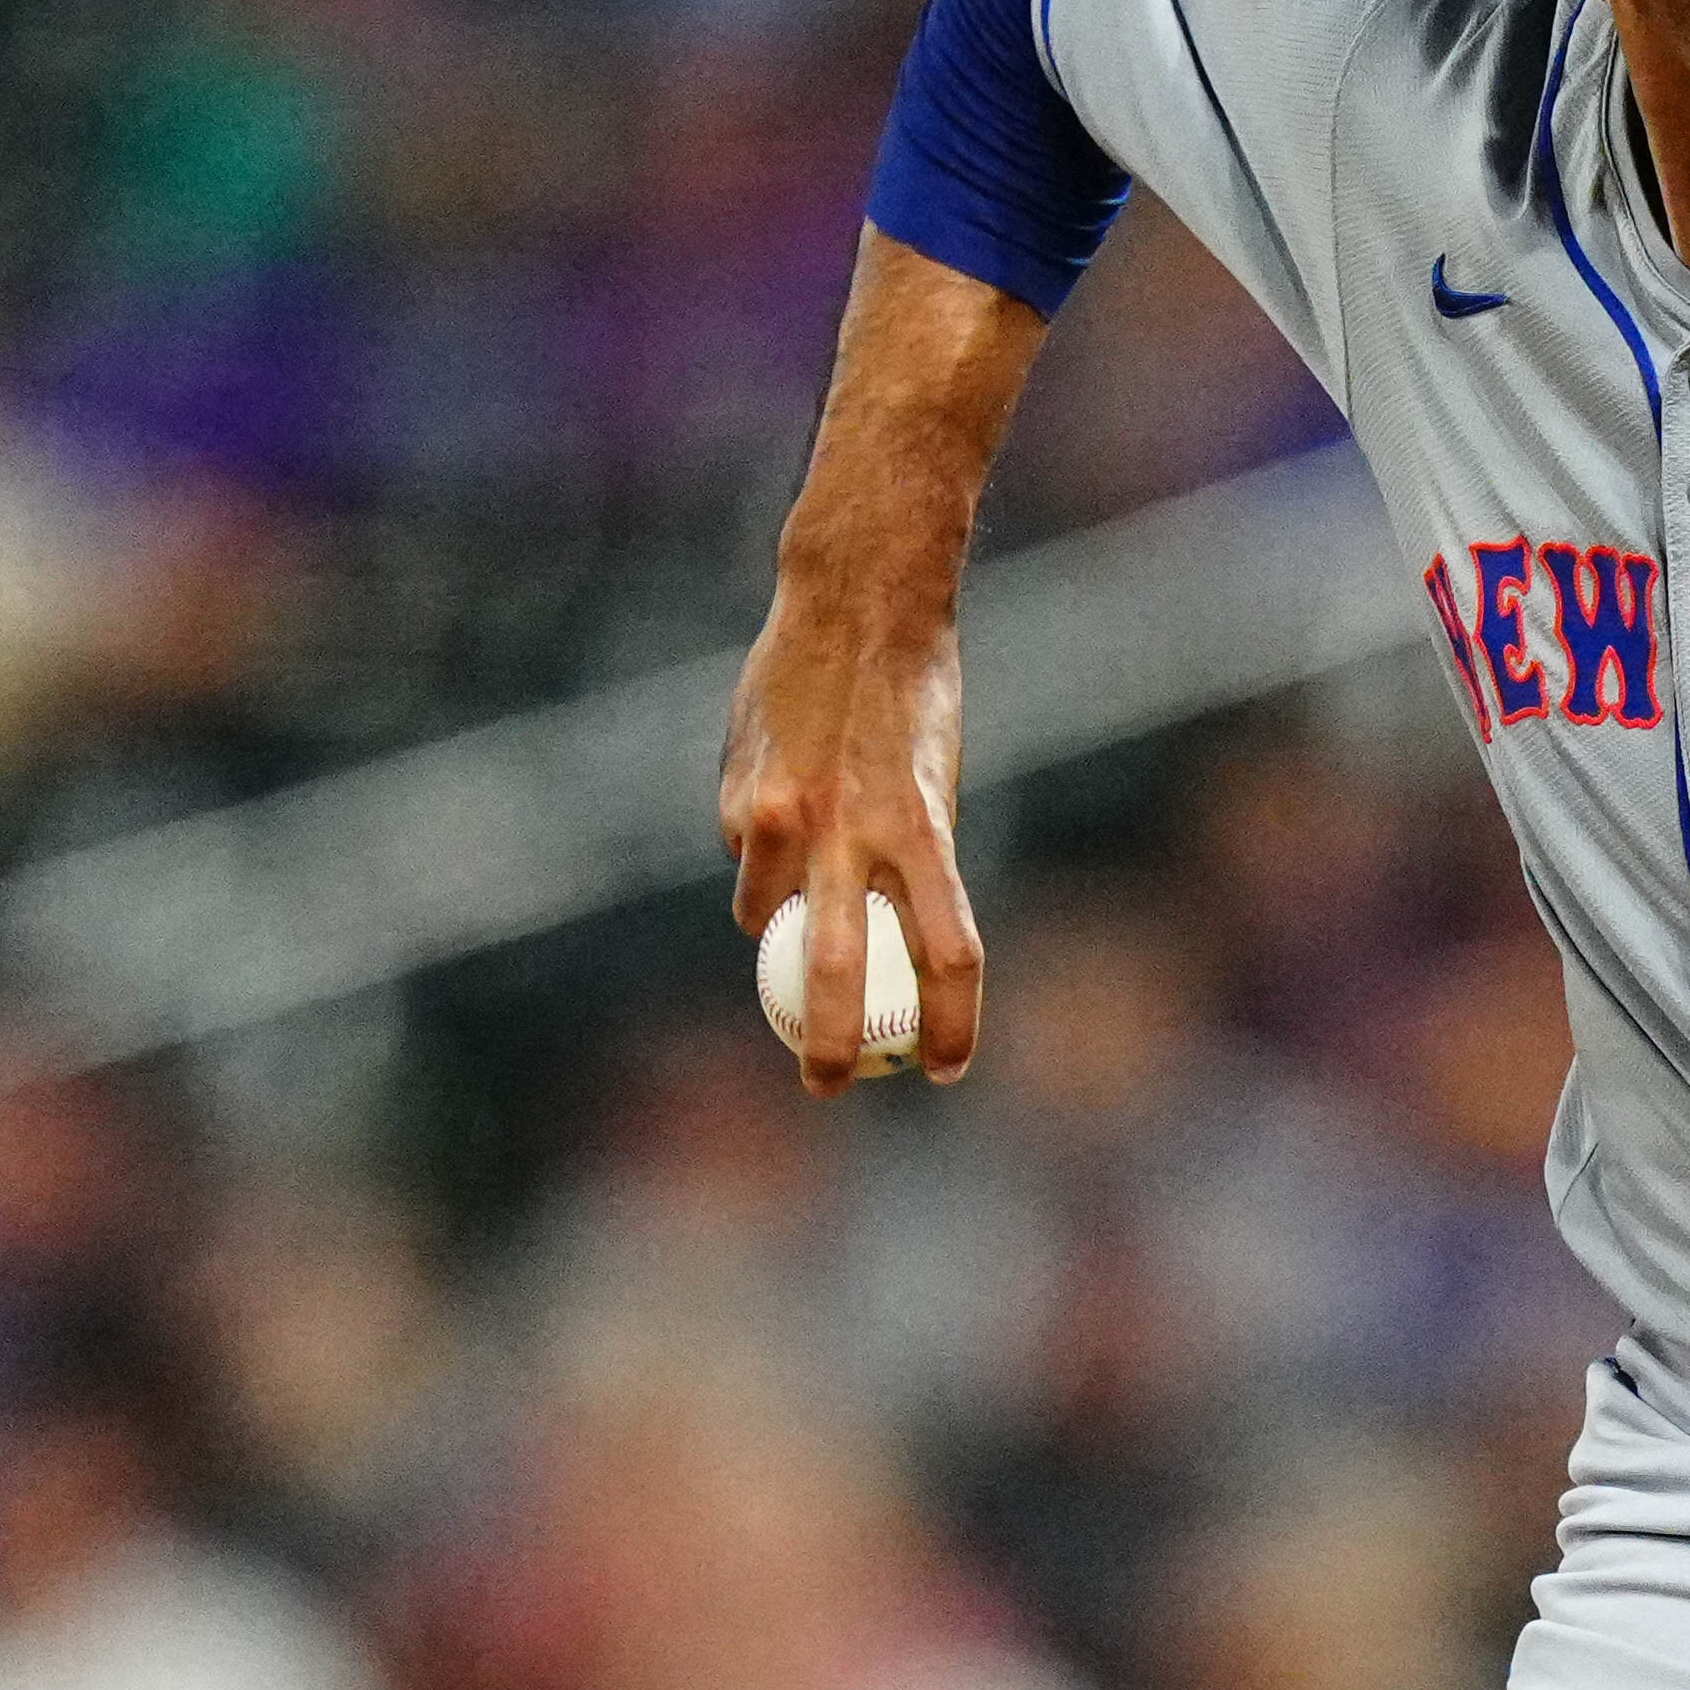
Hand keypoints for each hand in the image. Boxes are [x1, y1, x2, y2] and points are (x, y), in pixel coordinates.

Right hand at [716, 585, 986, 1090]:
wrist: (854, 604)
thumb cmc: (913, 699)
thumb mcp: (936, 783)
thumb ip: (914, 863)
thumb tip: (896, 949)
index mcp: (923, 828)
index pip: (948, 954)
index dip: (954, 1024)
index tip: (947, 1069)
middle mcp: (849, 827)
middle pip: (836, 972)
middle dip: (827, 1045)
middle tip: (825, 1084)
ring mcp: (782, 811)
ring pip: (764, 914)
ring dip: (777, 924)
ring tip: (794, 882)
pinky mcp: (735, 792)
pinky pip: (743, 856)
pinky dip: (757, 855)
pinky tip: (776, 802)